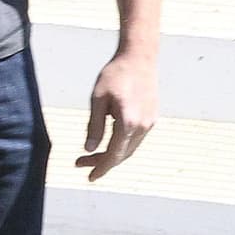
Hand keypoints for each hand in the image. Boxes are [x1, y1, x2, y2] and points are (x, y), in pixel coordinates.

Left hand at [76, 52, 157, 181]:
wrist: (139, 57)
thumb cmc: (115, 74)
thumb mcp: (98, 99)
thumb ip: (94, 126)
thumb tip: (89, 149)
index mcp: (128, 123)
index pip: (113, 155)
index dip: (100, 168)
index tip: (88, 177)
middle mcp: (142, 126)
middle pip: (122, 155)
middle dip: (102, 163)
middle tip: (81, 164)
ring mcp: (150, 122)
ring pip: (130, 149)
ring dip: (112, 155)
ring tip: (91, 155)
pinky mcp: (152, 117)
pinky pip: (136, 139)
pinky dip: (122, 146)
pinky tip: (108, 142)